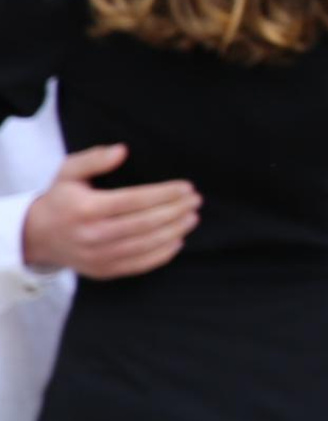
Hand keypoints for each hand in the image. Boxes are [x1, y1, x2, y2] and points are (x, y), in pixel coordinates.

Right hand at [22, 145, 199, 279]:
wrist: (37, 236)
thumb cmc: (61, 199)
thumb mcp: (69, 172)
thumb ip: (94, 158)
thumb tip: (122, 150)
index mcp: (86, 208)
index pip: (134, 200)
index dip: (164, 194)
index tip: (187, 187)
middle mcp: (92, 235)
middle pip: (144, 224)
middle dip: (175, 211)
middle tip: (196, 201)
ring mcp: (97, 256)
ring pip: (144, 246)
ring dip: (174, 232)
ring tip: (192, 218)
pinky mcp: (103, 270)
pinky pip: (138, 265)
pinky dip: (162, 254)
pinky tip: (177, 240)